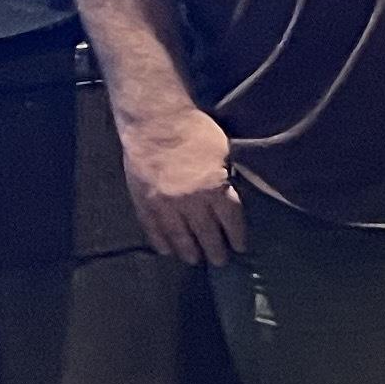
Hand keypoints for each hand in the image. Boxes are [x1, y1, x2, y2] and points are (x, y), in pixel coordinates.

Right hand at [119, 101, 245, 267]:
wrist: (154, 121)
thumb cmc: (194, 130)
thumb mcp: (222, 151)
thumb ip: (226, 176)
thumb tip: (230, 193)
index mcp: (214, 188)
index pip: (230, 220)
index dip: (236, 236)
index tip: (240, 247)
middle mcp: (191, 202)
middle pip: (206, 233)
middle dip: (215, 250)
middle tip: (219, 262)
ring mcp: (165, 205)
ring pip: (179, 236)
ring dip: (188, 251)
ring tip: (195, 260)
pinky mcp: (144, 202)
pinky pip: (153, 228)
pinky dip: (161, 242)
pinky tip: (167, 251)